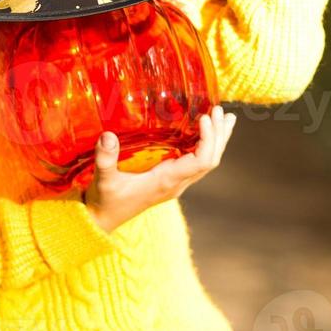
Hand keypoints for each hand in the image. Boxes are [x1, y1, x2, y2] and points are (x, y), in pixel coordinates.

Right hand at [81, 106, 236, 233]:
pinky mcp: (171, 181)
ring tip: (227, 119)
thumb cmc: (104, 200)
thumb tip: (107, 135)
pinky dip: (206, 146)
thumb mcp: (103, 179)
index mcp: (166, 181)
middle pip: (211, 160)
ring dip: (217, 140)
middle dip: (218, 135)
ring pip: (207, 162)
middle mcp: (177, 184)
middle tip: (221, 111)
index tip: (205, 117)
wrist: (103, 220)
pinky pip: (197, 163)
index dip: (208, 139)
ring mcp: (176, 184)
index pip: (201, 162)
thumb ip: (105, 158)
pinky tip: (205, 133)